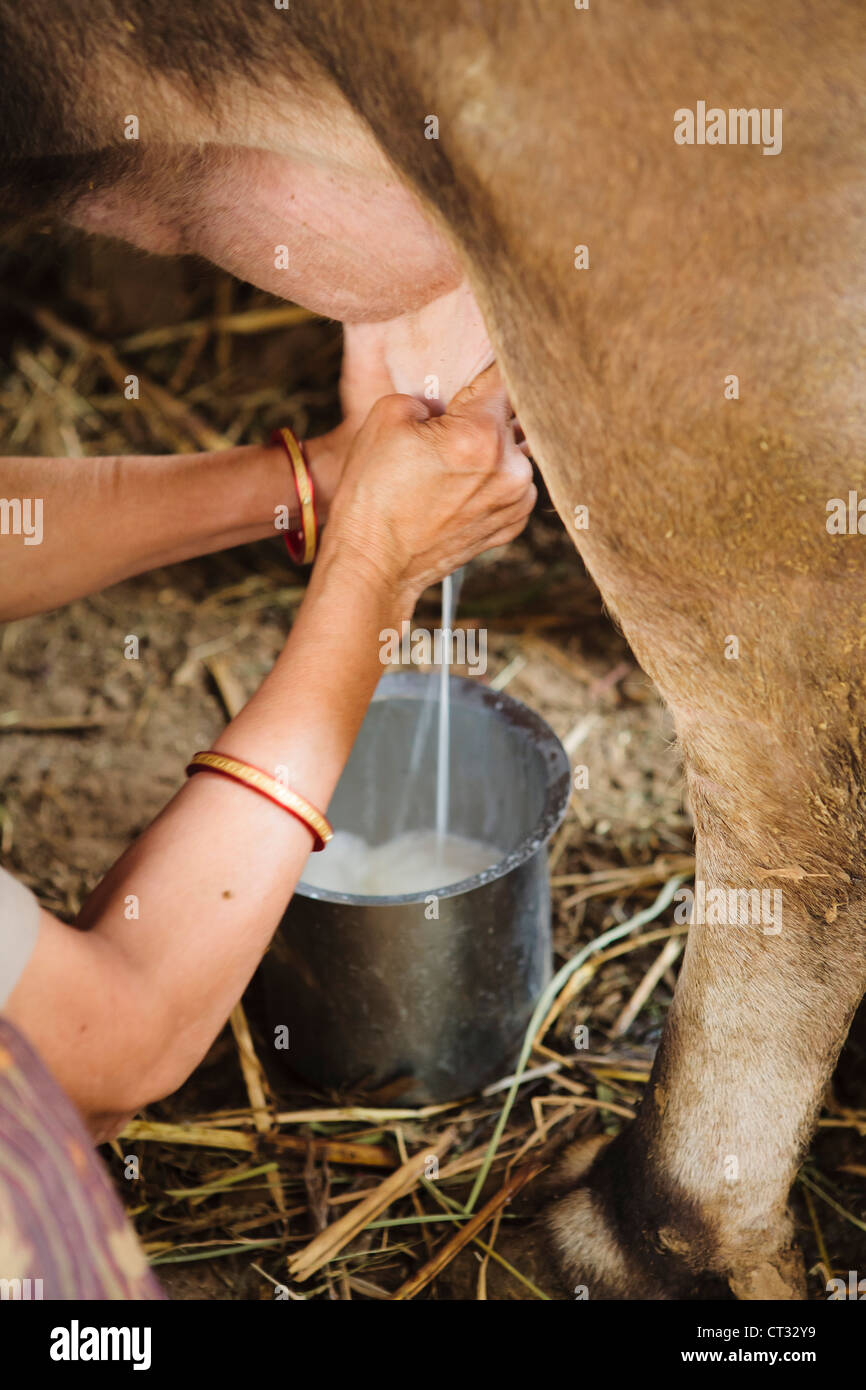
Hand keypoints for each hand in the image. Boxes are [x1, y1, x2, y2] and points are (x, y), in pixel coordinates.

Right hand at [318, 363, 535, 609]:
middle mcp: (510, 469)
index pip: (501, 376)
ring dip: (488, 449)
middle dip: (480, 414)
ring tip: (447, 468)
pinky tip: (455, 492)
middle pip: (509, 416)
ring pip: (512, 451)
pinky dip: (490, 480)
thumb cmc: (373, 496)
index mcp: (480, 435)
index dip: (482, 369)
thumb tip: (447, 402)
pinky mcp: (513, 524)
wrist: (376, 564)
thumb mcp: (385, 417)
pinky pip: (511, 484)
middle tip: (444, 429)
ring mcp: (517, 500)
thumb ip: (429, 394)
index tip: (472, 371)